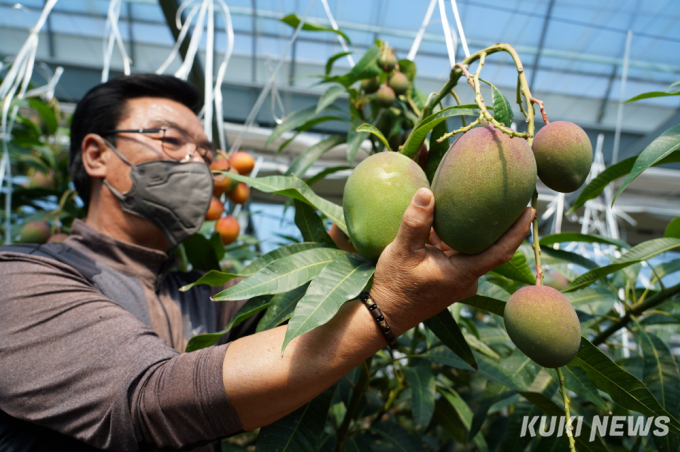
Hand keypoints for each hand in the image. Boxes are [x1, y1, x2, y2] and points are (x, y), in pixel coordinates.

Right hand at [371, 187, 534, 334]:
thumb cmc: (395, 286)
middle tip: (509, 197)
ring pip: (473, 250)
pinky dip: (457, 239)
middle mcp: (467, 279)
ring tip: (479, 201)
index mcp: (463, 273)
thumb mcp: (401, 251)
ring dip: (474, 230)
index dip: (518, 231)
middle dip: (500, 224)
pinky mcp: (449, 279)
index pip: (501, 251)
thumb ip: (416, 222)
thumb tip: (427, 192)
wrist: (383, 314)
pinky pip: (460, 255)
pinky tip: (448, 220)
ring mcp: (458, 280)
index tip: (532, 210)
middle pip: (491, 248)